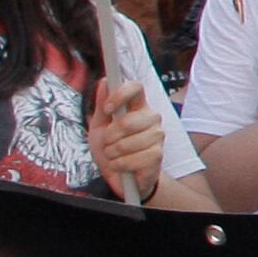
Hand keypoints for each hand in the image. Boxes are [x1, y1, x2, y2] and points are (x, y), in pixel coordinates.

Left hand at [88, 76, 165, 192]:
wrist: (120, 175)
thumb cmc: (111, 148)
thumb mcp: (99, 125)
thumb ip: (102, 105)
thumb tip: (104, 81)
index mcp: (137, 106)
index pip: (136, 88)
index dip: (120, 95)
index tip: (108, 109)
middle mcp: (151, 118)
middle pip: (128, 121)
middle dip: (110, 136)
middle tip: (108, 143)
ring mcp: (158, 136)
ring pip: (128, 142)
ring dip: (113, 153)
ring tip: (114, 155)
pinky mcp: (158, 155)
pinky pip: (134, 159)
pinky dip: (121, 165)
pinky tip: (121, 165)